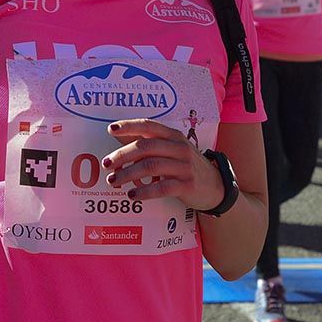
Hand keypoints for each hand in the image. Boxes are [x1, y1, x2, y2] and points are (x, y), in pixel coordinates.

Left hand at [103, 119, 223, 210]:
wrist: (215, 187)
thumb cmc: (185, 166)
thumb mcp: (171, 150)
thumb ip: (148, 145)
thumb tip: (118, 141)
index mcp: (173, 135)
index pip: (148, 125)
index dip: (129, 126)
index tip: (111, 129)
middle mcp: (179, 147)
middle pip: (145, 147)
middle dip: (122, 155)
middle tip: (106, 164)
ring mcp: (184, 166)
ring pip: (150, 166)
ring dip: (128, 174)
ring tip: (114, 181)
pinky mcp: (187, 185)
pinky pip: (161, 187)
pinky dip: (144, 191)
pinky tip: (132, 195)